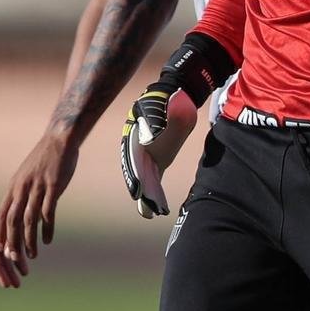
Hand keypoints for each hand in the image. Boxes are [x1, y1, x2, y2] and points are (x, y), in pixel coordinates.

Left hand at [0, 133, 78, 287]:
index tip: (1, 255)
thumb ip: (22, 198)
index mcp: (13, 189)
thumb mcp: (26, 179)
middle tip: (15, 263)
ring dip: (28, 240)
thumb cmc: (43, 162)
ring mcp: (36, 187)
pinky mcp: (53, 185)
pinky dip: (46, 228)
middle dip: (12, 244)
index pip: (0, 218)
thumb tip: (19, 222)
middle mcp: (21, 189)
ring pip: (28, 219)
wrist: (59, 139)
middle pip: (10, 221)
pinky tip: (47, 241)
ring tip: (31, 256)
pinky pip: (47, 211)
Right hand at [120, 84, 196, 217]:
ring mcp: (146, 154)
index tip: (139, 189)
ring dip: (147, 194)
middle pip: (137, 171)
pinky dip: (154, 192)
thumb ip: (166, 116)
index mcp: (136, 133)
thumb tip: (157, 133)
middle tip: (148, 209)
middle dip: (141, 190)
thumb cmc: (171, 102)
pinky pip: (153, 178)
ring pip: (144, 177)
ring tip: (152, 212)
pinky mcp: (157, 159)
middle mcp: (138, 146)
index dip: (136, 174)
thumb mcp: (171, 105)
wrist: (176, 98)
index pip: (134, 157)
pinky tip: (157, 207)